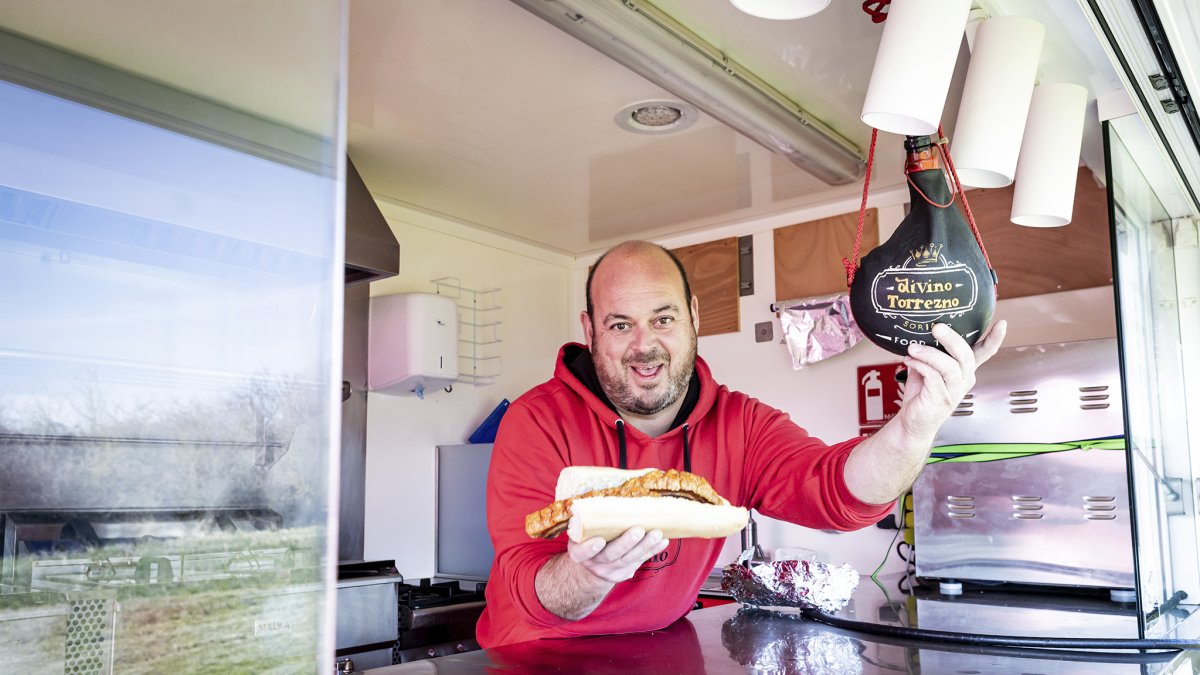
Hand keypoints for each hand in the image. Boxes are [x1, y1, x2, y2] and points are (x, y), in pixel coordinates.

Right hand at [566, 522, 668, 583]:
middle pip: (611, 555)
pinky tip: (663, 541)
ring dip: (645, 546)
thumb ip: (587, 519)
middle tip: (638, 530)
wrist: (591, 566)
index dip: (589, 548)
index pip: (582, 553)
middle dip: (626, 543)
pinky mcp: (625, 572)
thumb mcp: (579, 532)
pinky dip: (652, 550)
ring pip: (629, 559)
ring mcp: (610, 570)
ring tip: (657, 533)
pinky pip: (640, 561)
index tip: (599, 541)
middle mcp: (594, 563)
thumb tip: (604, 490)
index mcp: (578, 552)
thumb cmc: (587, 538)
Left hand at [898, 320, 1006, 438]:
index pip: (985, 353)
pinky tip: (910, 361)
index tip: (1002, 323)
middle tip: (936, 327)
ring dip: (929, 353)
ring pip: (950, 366)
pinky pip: (933, 376)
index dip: (995, 339)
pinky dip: (920, 365)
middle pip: (966, 355)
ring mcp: (954, 390)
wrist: (912, 422)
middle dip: (952, 338)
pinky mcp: (941, 398)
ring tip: (913, 348)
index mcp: (964, 370)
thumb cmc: (921, 394)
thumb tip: (920, 332)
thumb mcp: (927, 368)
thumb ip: (930, 353)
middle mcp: (964, 380)